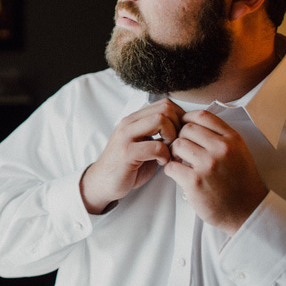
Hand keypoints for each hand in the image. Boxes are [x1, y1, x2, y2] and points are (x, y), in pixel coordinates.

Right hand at [81, 99, 184, 213]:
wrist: (103, 182)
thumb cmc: (126, 165)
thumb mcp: (142, 143)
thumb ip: (156, 133)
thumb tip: (182, 127)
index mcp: (133, 119)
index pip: (164, 103)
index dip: (179, 117)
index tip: (180, 134)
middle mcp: (128, 123)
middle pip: (165, 108)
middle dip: (178, 126)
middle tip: (175, 143)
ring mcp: (126, 136)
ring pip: (160, 120)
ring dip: (172, 137)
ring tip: (169, 151)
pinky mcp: (127, 153)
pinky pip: (156, 146)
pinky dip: (165, 155)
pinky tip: (161, 162)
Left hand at [163, 110, 267, 235]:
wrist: (247, 210)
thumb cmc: (240, 181)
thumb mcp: (238, 151)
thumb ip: (220, 136)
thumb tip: (192, 122)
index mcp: (232, 139)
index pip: (202, 115)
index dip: (187, 119)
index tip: (183, 127)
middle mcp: (221, 149)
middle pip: (186, 129)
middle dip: (180, 138)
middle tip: (181, 150)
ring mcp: (208, 165)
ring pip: (177, 145)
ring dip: (173, 153)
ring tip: (180, 161)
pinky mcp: (195, 182)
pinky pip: (171, 166)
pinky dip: (170, 169)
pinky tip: (178, 174)